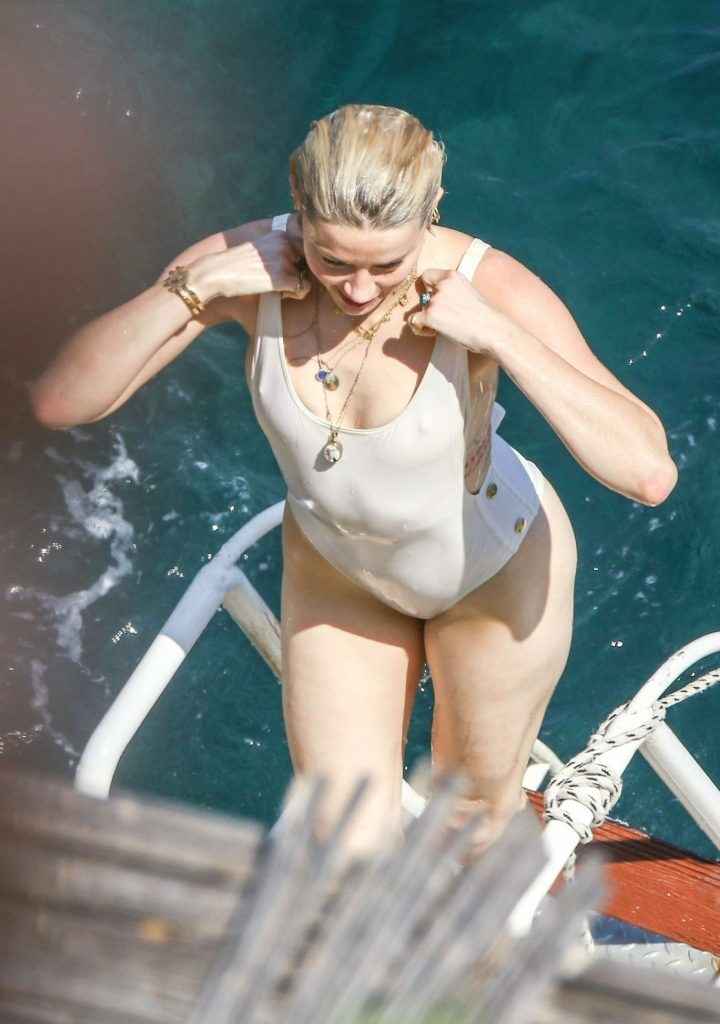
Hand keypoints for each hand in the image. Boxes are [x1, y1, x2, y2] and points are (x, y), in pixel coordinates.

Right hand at [186, 223, 311, 302]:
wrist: (216, 273)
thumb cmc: (237, 266)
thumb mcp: (261, 249)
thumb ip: (280, 250)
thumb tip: (304, 264)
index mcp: (280, 234)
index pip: (306, 250)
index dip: (299, 264)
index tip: (284, 271)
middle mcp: (285, 243)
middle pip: (308, 264)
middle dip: (298, 274)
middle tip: (278, 280)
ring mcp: (285, 259)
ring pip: (306, 277)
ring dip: (294, 285)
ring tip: (273, 286)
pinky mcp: (283, 277)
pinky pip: (303, 289)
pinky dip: (294, 295)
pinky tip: (278, 293)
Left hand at [407, 269, 508, 356]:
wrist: (492, 330)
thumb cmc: (484, 318)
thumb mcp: (467, 294)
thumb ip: (451, 293)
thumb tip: (433, 302)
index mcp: (453, 276)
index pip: (427, 275)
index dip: (427, 289)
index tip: (435, 300)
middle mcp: (442, 285)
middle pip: (422, 296)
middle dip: (429, 308)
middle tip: (444, 319)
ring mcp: (435, 300)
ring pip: (418, 310)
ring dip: (426, 320)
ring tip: (443, 328)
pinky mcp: (430, 315)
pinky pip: (413, 321)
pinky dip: (420, 329)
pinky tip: (434, 333)